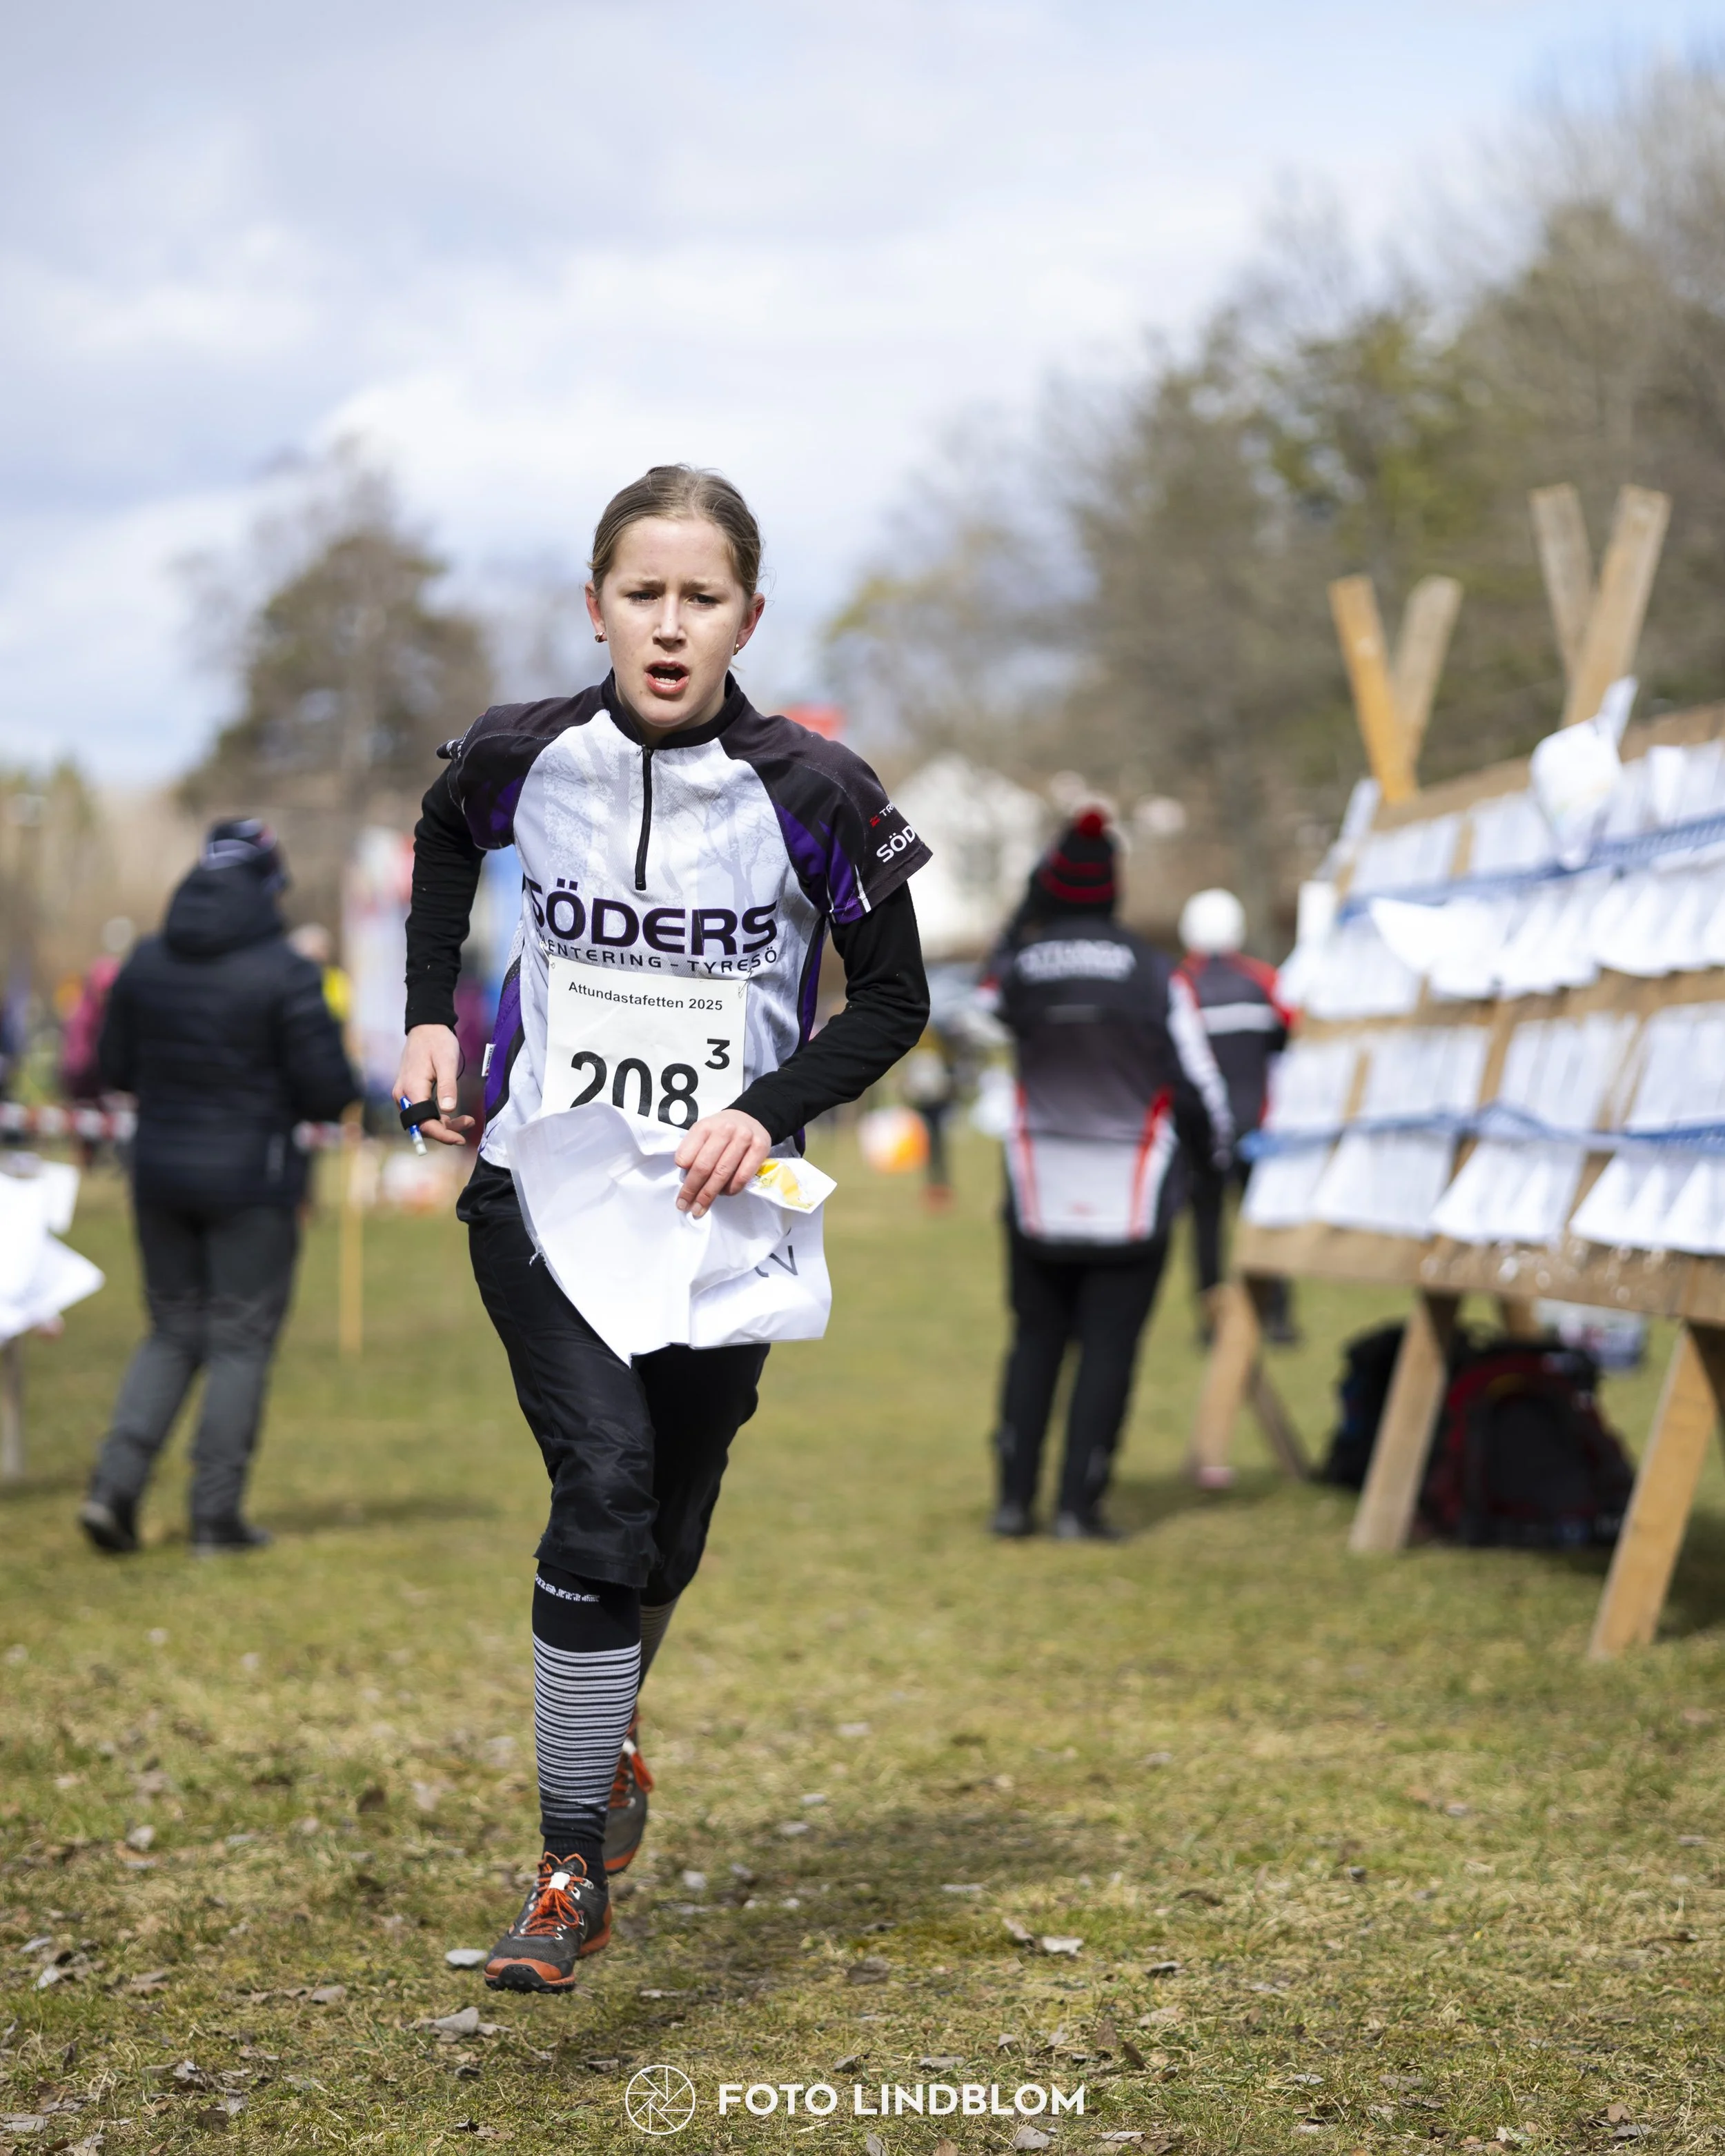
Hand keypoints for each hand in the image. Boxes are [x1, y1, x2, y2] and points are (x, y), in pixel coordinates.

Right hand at [392, 1024, 475, 1146]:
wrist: (426, 1027)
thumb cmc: (437, 1042)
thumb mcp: (447, 1062)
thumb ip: (447, 1086)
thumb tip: (448, 1110)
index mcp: (411, 1089)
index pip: (424, 1122)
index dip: (441, 1134)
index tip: (459, 1139)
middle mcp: (403, 1095)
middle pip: (422, 1124)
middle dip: (445, 1130)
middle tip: (468, 1126)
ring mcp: (405, 1094)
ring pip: (423, 1119)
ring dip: (443, 1124)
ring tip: (467, 1120)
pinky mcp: (410, 1092)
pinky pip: (422, 1110)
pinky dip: (438, 1115)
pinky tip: (453, 1113)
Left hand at [674, 1108, 771, 1217]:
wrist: (751, 1118)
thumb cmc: (721, 1131)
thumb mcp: (703, 1133)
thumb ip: (693, 1150)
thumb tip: (687, 1178)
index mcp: (705, 1126)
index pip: (686, 1155)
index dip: (682, 1175)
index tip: (681, 1191)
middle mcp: (724, 1130)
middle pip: (704, 1167)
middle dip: (692, 1191)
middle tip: (685, 1206)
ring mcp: (744, 1138)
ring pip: (723, 1173)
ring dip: (709, 1195)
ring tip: (702, 1207)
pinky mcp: (760, 1148)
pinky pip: (743, 1176)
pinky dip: (732, 1189)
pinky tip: (725, 1193)